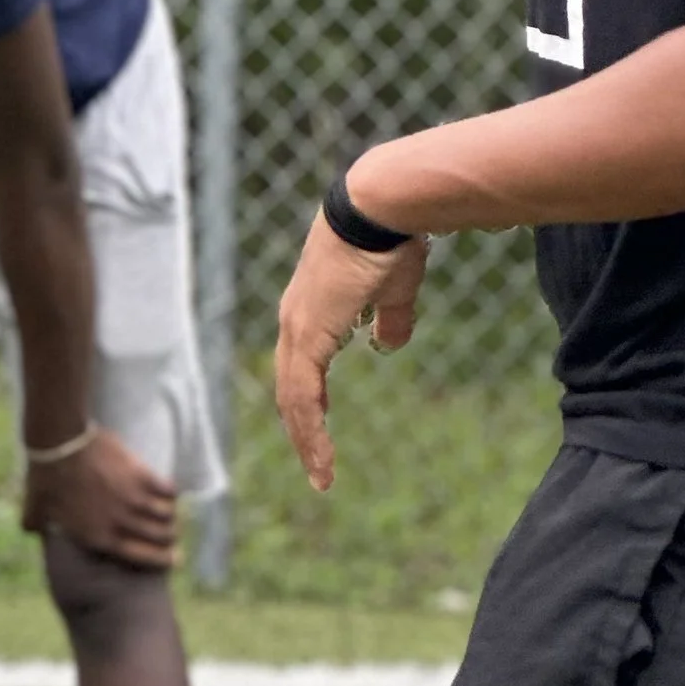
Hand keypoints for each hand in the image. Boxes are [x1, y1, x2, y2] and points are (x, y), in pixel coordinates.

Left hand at [21, 427, 180, 569]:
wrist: (60, 443)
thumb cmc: (45, 476)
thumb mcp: (35, 508)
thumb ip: (35, 524)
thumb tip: (31, 530)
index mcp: (97, 537)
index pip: (141, 557)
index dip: (162, 560)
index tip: (174, 559)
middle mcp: (120, 523)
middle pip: (160, 537)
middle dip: (170, 539)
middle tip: (173, 535)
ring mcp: (133, 500)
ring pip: (167, 516)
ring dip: (171, 516)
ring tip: (171, 513)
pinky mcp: (141, 476)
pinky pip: (168, 491)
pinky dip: (171, 493)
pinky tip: (170, 491)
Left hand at [276, 212, 430, 493]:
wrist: (379, 209)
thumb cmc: (390, 240)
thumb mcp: (394, 288)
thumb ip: (391, 317)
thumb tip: (389, 343)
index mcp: (311, 309)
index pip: (300, 366)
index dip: (310, 402)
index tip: (320, 430)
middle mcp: (294, 320)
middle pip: (290, 388)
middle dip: (303, 430)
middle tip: (317, 466)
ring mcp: (297, 328)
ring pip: (292, 398)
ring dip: (305, 439)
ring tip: (321, 475)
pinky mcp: (307, 335)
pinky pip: (303, 394)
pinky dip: (310, 429)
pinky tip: (322, 455)